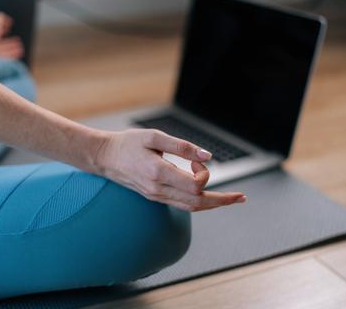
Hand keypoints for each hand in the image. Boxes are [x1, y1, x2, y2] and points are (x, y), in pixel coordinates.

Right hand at [95, 129, 246, 211]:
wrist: (104, 157)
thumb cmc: (127, 143)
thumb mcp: (154, 137)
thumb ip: (181, 146)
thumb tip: (207, 156)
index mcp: (158, 174)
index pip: (194, 186)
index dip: (204, 173)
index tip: (196, 159)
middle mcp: (158, 190)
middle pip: (198, 203)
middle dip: (222, 201)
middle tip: (241, 198)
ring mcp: (156, 196)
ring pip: (191, 207)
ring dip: (213, 204)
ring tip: (230, 200)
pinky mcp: (155, 196)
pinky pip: (181, 204)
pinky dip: (198, 202)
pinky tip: (207, 197)